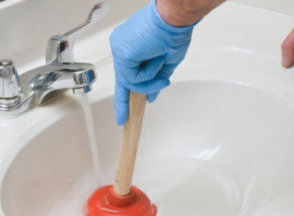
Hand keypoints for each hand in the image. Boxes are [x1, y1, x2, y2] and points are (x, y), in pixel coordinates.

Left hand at [110, 0, 195, 124]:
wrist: (174, 18)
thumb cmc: (174, 32)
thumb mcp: (165, 64)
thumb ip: (156, 81)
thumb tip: (151, 97)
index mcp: (130, 49)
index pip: (126, 74)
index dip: (126, 93)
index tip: (124, 110)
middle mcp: (121, 48)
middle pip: (122, 80)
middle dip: (123, 102)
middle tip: (123, 119)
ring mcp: (119, 50)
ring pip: (130, 82)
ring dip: (149, 80)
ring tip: (161, 64)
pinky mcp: (122, 53)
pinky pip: (133, 78)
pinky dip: (148, 73)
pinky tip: (156, 57)